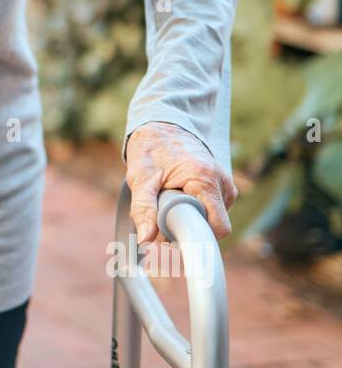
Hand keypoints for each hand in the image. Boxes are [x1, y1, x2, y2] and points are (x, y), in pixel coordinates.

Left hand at [125, 122, 237, 244]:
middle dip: (187, 229)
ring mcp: (226, 185)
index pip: (218, 227)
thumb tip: (145, 240)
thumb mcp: (140, 179)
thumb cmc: (150, 149)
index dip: (195, 237)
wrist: (162, 127)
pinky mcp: (223, 188)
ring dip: (189, 220)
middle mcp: (222, 182)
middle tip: (161, 218)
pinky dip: (194, 212)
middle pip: (213, 226)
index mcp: (206, 179)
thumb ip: (143, 209)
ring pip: (212, 220)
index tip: (171, 236)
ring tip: (168, 202)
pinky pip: (212, 212)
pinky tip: (178, 200)